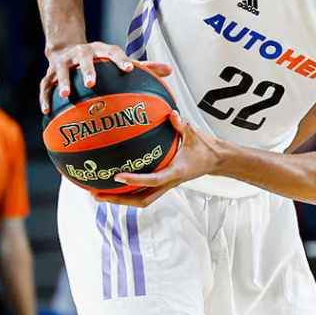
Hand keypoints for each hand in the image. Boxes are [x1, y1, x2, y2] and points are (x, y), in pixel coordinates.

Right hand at [40, 42, 171, 112]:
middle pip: (85, 59)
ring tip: (66, 96)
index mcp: (101, 50)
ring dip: (63, 82)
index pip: (113, 51)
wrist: (67, 49)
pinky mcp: (49, 73)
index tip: (129, 69)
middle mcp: (82, 53)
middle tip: (91, 83)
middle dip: (87, 70)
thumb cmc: (101, 60)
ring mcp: (64, 62)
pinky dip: (44, 97)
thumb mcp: (119, 60)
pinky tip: (47, 111)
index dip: (121, 59)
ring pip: (62, 71)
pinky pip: (45, 85)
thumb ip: (144, 66)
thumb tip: (170, 70)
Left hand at [97, 112, 222, 207]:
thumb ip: (182, 125)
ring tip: (99, 193)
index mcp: (176, 173)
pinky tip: (117, 184)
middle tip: (98, 194)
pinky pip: (144, 192)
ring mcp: (166, 185)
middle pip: (142, 200)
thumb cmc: (206, 149)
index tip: (117, 177)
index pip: (152, 180)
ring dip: (121, 199)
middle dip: (119, 200)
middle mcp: (169, 183)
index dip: (134, 180)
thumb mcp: (195, 134)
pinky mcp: (165, 183)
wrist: (217, 161)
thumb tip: (171, 114)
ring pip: (141, 199)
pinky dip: (129, 191)